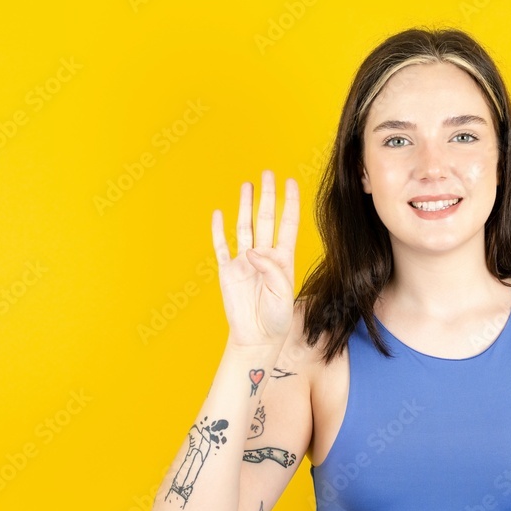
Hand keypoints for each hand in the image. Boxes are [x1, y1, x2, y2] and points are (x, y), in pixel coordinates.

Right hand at [211, 170, 299, 347]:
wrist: (257, 337)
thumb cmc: (277, 319)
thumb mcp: (283, 294)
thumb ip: (271, 270)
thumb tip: (251, 252)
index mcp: (283, 259)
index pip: (288, 224)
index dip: (290, 203)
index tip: (291, 182)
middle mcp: (264, 256)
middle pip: (265, 219)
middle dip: (267, 196)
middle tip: (268, 174)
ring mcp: (245, 261)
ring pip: (244, 227)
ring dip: (245, 206)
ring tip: (247, 185)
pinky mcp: (227, 271)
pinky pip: (221, 246)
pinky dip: (218, 230)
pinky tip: (218, 213)